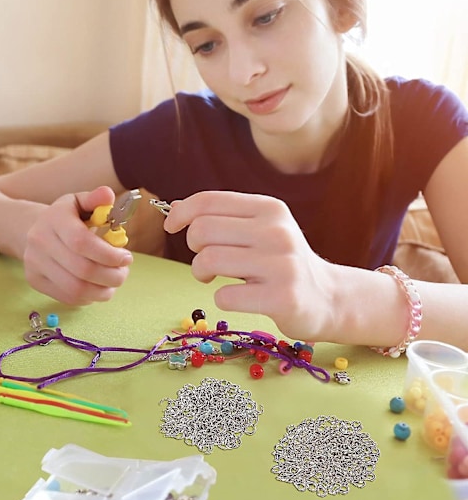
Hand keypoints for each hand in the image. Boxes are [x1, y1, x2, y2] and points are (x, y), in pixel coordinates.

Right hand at [23, 186, 132, 305]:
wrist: (33, 229)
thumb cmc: (67, 216)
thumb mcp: (81, 201)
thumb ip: (96, 199)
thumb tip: (108, 195)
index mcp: (54, 218)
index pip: (81, 242)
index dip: (108, 255)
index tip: (127, 257)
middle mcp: (39, 241)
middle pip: (81, 269)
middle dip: (111, 275)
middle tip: (124, 272)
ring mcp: (34, 263)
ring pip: (75, 289)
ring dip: (103, 290)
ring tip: (114, 281)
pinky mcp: (35, 281)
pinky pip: (68, 298)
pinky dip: (89, 297)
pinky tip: (98, 287)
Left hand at [163, 191, 335, 340]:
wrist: (327, 298)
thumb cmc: (281, 262)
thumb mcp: (258, 229)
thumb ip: (221, 217)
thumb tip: (175, 207)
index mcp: (269, 209)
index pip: (209, 200)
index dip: (181, 213)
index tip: (172, 227)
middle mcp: (277, 231)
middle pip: (202, 230)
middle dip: (193, 247)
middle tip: (206, 260)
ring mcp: (282, 264)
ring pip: (208, 260)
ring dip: (201, 272)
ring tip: (213, 278)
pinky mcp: (283, 297)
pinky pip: (224, 296)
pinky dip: (221, 299)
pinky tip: (238, 297)